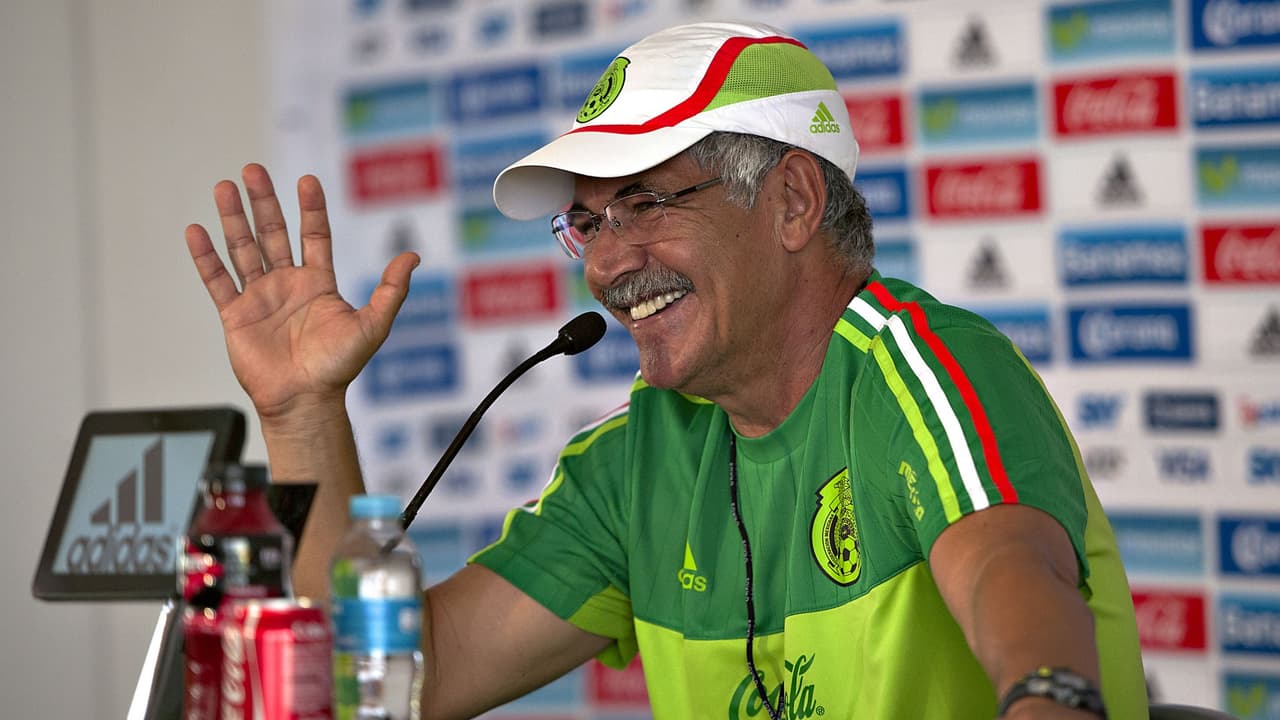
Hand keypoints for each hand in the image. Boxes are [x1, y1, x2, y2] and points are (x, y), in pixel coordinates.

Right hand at [185, 163, 417, 419]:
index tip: (307, 180)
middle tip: (252, 170)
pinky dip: (206, 257)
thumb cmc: (338, 368)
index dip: (310, 208)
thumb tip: (413, 257)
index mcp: (318, 283)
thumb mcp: (372, 326)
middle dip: (263, 201)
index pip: (314, 235)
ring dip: (233, 218)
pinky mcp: (236, 315)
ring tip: (224, 187)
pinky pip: (218, 281)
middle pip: (272, 233)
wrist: (304, 400)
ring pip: (243, 249)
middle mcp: (287, 285)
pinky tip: (197, 231)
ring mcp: (260, 298)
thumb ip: (391, 291)